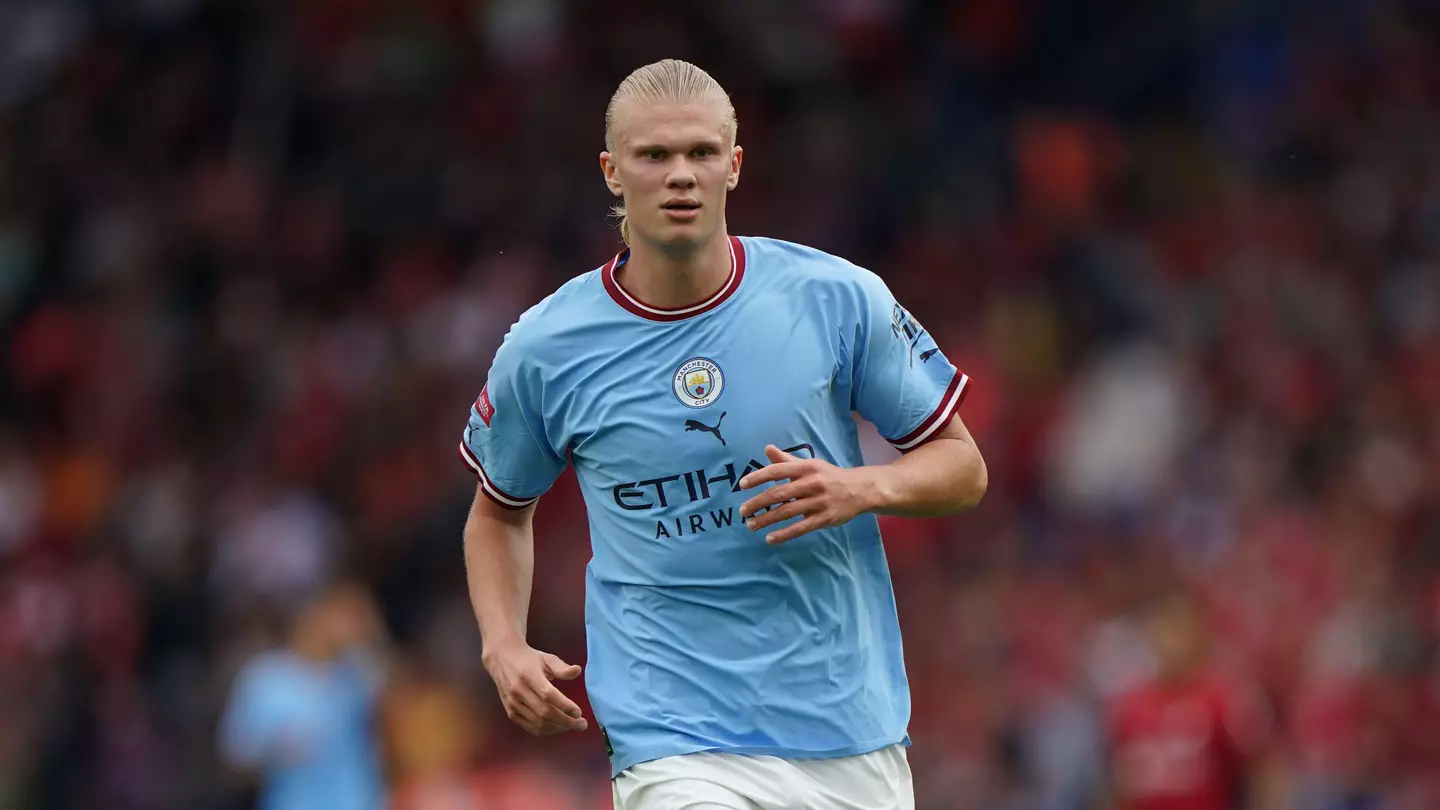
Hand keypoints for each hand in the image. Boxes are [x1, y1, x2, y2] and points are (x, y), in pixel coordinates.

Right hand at [482, 641, 587, 735]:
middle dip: (566, 721)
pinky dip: (545, 730)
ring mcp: (513, 704)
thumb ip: (561, 667)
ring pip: (538, 722)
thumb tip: (577, 671)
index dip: (564, 705)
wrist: (502, 660)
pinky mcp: (510, 712)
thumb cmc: (529, 659)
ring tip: (572, 726)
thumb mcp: (546, 658)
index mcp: (529, 675)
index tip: (579, 712)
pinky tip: (557, 727)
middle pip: (544, 712)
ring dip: (558, 728)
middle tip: (582, 724)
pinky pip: (529, 727)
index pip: (548, 695)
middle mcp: (519, 691)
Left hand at [737, 445, 873, 544]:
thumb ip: (786, 460)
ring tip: (751, 525)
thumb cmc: (829, 476)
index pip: (777, 471)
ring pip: (787, 512)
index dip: (758, 477)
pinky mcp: (825, 518)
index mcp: (806, 467)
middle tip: (742, 511)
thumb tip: (767, 449)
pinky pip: (800, 528)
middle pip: (779, 494)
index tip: (742, 485)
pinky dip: (783, 534)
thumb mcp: (810, 465)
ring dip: (766, 520)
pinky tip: (770, 538)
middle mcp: (811, 483)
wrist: (860, 489)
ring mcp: (819, 502)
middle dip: (758, 502)